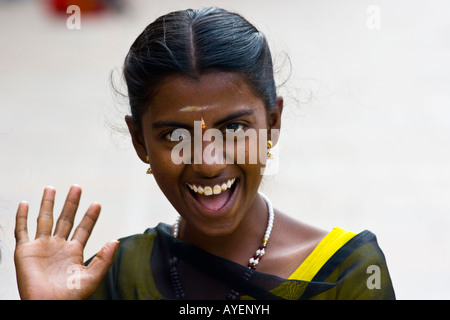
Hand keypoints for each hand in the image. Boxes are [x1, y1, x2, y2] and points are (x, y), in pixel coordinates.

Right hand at [14, 185, 118, 299]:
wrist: (48, 306)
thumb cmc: (70, 297)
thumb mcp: (91, 277)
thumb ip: (104, 259)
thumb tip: (116, 241)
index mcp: (74, 252)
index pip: (83, 228)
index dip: (90, 216)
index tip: (97, 203)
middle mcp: (58, 246)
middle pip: (65, 219)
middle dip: (71, 203)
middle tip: (77, 187)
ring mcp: (41, 247)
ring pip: (44, 220)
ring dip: (48, 204)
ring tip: (51, 188)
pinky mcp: (24, 251)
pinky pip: (21, 231)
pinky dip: (22, 217)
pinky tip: (26, 204)